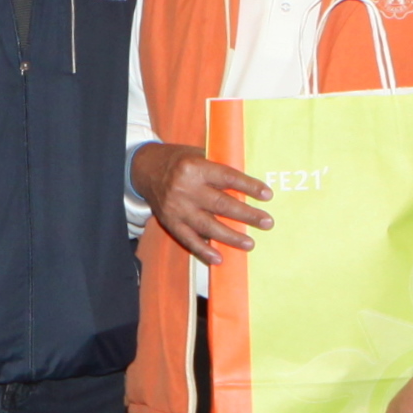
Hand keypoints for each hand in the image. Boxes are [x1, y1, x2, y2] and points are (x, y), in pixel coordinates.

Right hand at [132, 142, 271, 262]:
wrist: (146, 169)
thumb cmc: (179, 161)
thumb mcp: (197, 154)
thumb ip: (218, 168)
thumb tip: (247, 185)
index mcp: (195, 168)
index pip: (228, 178)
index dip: (249, 186)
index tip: (267, 195)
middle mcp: (186, 188)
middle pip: (221, 204)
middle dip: (246, 215)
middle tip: (266, 222)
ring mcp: (177, 208)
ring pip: (208, 225)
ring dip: (230, 236)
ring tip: (250, 244)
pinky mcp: (170, 222)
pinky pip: (188, 239)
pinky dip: (203, 250)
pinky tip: (219, 258)